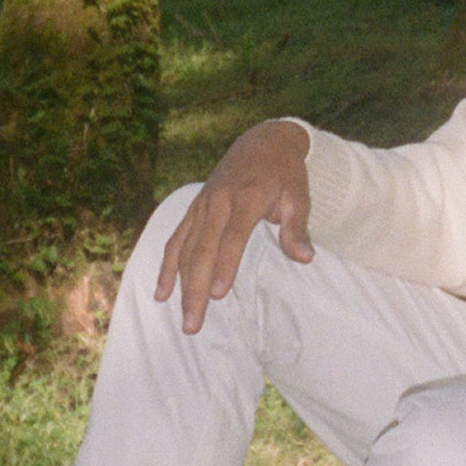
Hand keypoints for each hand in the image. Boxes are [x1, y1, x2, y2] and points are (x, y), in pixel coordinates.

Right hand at [153, 120, 313, 333]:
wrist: (263, 141)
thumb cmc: (285, 174)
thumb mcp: (300, 196)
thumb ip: (297, 228)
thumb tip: (304, 258)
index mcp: (247, 198)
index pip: (233, 237)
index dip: (225, 265)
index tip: (218, 294)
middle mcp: (218, 202)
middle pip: (204, 250)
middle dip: (196, 289)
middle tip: (194, 324)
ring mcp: (202, 206)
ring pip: (186, 250)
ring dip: (181, 286)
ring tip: (184, 319)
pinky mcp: (194, 209)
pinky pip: (176, 240)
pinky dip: (167, 267)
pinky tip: (161, 293)